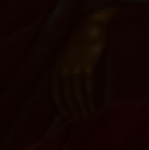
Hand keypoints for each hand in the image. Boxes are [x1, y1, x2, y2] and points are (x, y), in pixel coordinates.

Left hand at [49, 5, 112, 122]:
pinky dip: (90, 102)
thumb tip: (69, 90)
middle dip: (73, 113)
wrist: (89, 27)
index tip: (68, 119)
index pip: (56, 97)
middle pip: (66, 99)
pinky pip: (87, 90)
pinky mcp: (86, 68)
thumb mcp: (66, 57)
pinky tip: (93, 109)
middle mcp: (62, 72)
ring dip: (82, 110)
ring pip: (77, 97)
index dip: (62, 110)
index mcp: (55, 70)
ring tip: (88, 119)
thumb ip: (64, 72)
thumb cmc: (79, 42)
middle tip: (80, 123)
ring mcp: (74, 70)